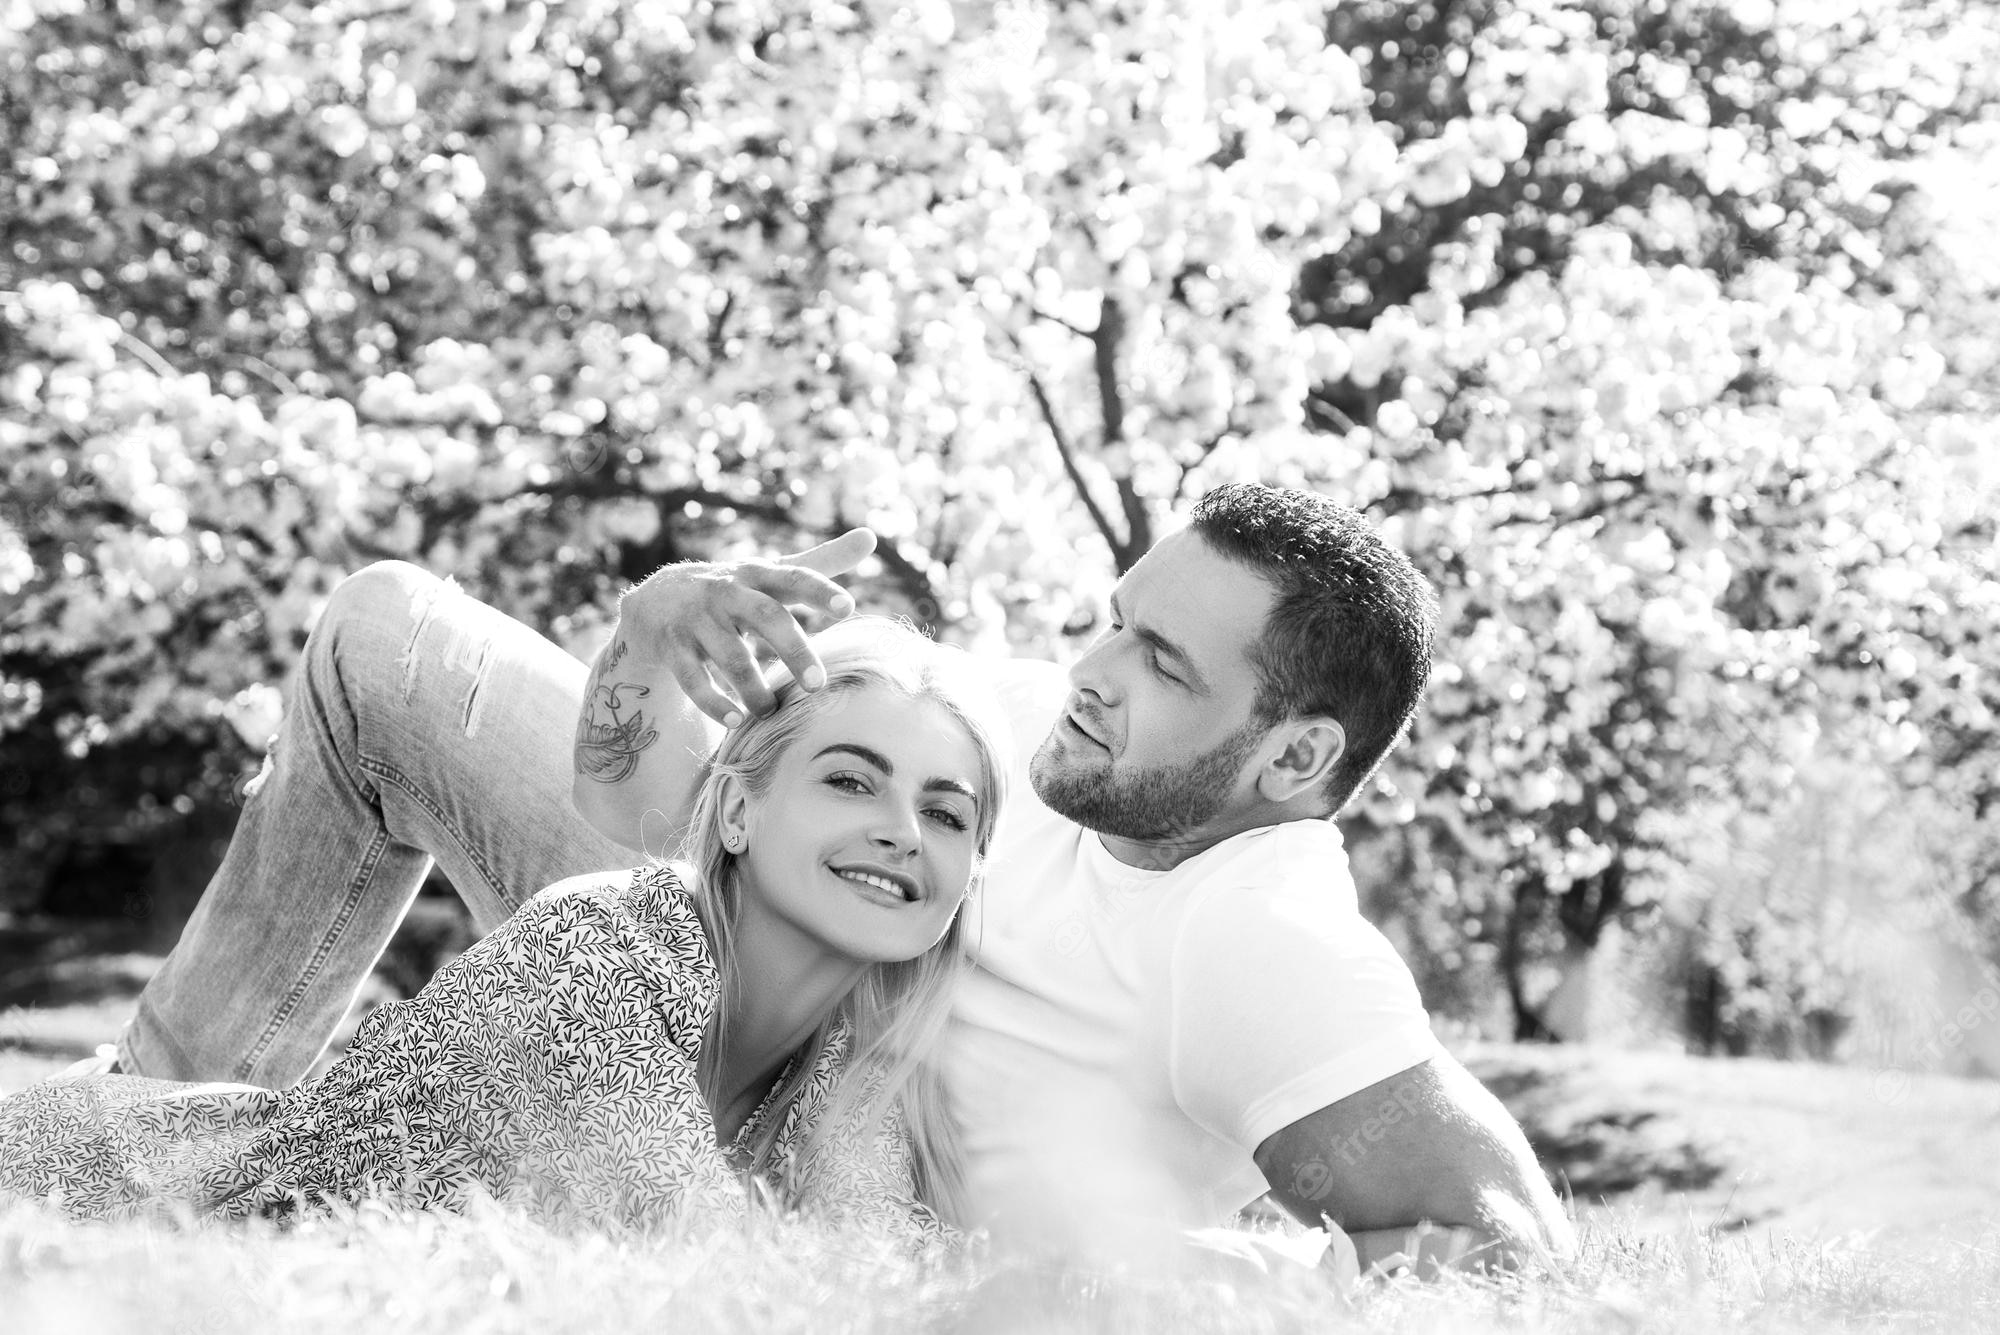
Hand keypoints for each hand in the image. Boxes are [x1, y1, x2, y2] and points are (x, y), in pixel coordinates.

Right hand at [617, 528, 875, 726]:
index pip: (793, 577)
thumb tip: (871, 537)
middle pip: (765, 617)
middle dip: (793, 650)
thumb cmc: (733, 591)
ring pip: (730, 655)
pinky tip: (736, 721)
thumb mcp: (771, 573)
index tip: (848, 607)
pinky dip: (714, 702)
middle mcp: (726, 592)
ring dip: (754, 687)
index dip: (819, 591)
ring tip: (771, 711)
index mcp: (756, 574)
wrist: (655, 602)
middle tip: (818, 685)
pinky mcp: (671, 647)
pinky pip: (693, 678)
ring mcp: (695, 619)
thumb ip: (821, 561)